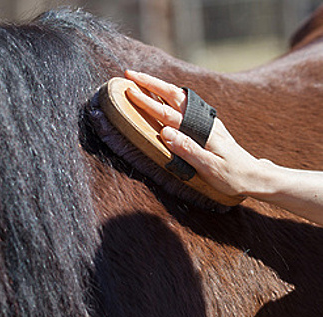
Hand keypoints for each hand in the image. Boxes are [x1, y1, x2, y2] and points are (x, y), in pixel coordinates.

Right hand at [124, 70, 261, 197]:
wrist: (254, 176)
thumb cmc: (232, 176)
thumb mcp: (209, 167)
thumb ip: (186, 148)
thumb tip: (164, 131)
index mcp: (200, 130)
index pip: (167, 112)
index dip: (146, 101)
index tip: (129, 91)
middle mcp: (202, 120)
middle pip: (173, 94)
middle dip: (149, 82)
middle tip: (129, 74)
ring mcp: (205, 121)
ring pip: (179, 97)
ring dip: (158, 86)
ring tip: (141, 79)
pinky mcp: (205, 125)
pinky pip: (183, 104)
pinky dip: (168, 95)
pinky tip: (163, 96)